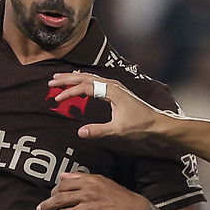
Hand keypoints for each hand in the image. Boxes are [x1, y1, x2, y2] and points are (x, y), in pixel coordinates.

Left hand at [33, 172, 152, 209]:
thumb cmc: (118, 196)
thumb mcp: (100, 181)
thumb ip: (79, 177)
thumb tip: (61, 176)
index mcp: (89, 182)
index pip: (63, 186)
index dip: (52, 193)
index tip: (48, 199)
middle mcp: (88, 194)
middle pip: (60, 200)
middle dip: (45, 207)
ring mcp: (91, 209)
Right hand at [50, 72, 168, 146]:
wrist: (158, 124)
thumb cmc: (140, 125)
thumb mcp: (118, 129)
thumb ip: (98, 130)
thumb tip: (80, 132)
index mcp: (111, 90)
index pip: (84, 87)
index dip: (69, 92)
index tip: (57, 99)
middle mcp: (112, 85)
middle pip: (85, 77)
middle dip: (67, 79)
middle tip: (51, 81)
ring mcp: (114, 87)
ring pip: (90, 78)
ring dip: (74, 78)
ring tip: (60, 79)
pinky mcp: (116, 92)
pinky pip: (96, 82)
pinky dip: (83, 81)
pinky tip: (79, 83)